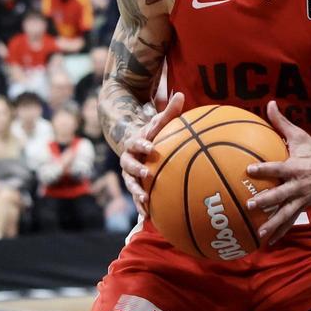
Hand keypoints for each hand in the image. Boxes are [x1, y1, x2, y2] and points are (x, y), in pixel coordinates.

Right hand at [121, 91, 184, 217]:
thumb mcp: (160, 121)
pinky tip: (149, 217)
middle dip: (136, 169)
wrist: (135, 146)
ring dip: (136, 191)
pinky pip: (136, 196)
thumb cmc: (153, 133)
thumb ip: (170, 111)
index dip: (143, 144)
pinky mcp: (134, 185)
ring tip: (145, 200)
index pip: (138, 142)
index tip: (151, 147)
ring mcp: (129, 173)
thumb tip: (181, 94)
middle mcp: (129, 158)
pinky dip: (141, 206)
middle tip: (145, 173)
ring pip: (130, 183)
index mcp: (136, 142)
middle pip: (129, 164)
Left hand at [246, 102, 310, 245]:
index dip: (264, 168)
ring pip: (285, 213)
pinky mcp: (304, 206)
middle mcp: (297, 185)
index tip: (249, 169)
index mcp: (295, 167)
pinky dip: (281, 231)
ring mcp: (301, 198)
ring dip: (273, 223)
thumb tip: (269, 104)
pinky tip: (270, 241)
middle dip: (266, 201)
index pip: (277, 168)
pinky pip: (290, 220)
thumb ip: (282, 123)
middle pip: (280, 194)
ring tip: (260, 232)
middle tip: (250, 205)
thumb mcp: (300, 136)